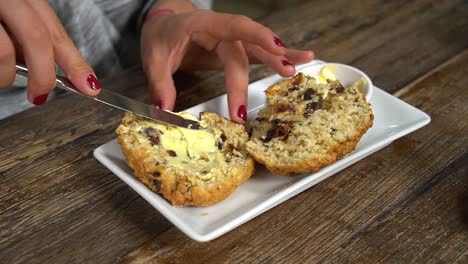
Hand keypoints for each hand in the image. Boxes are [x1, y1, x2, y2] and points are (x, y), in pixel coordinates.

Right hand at [0, 0, 99, 104]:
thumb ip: (28, 36)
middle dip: (44, 76)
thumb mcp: (11, 13)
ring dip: (6, 75)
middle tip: (40, 94)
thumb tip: (52, 70)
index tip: (89, 86)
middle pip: (37, 38)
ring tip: (2, 75)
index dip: (76, 62)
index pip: (55, 31)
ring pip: (4, 52)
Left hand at [141, 10, 313, 122]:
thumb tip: (163, 110)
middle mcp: (221, 30)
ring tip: (300, 66)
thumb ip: (159, 83)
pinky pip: (257, 53)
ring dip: (278, 58)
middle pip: (244, 50)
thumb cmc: (161, 37)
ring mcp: (230, 40)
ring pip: (257, 48)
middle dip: (257, 71)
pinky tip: (299, 60)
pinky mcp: (234, 50)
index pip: (233, 26)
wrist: (164, 25)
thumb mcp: (153, 58)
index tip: (275, 49)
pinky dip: (277, 58)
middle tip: (273, 87)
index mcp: (201, 24)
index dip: (256, 35)